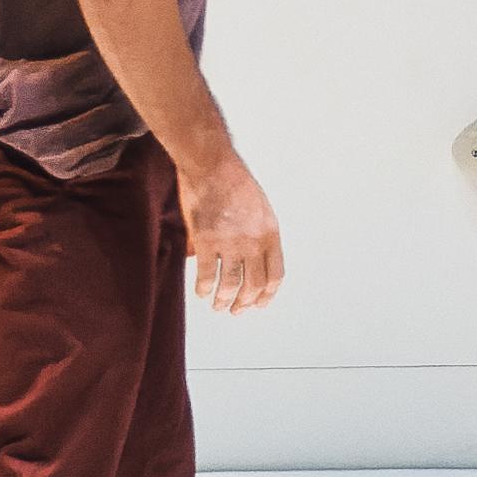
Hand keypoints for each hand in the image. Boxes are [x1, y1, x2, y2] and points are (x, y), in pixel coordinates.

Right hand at [178, 157, 285, 316]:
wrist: (212, 165)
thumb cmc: (234, 182)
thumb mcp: (259, 208)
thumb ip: (257, 234)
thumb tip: (248, 259)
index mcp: (271, 232)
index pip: (275, 274)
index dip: (268, 294)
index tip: (259, 304)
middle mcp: (254, 240)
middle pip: (254, 283)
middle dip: (246, 302)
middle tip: (236, 311)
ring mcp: (230, 241)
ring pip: (231, 284)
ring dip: (224, 300)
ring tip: (218, 306)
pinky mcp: (206, 240)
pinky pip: (206, 273)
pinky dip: (203, 287)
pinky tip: (201, 291)